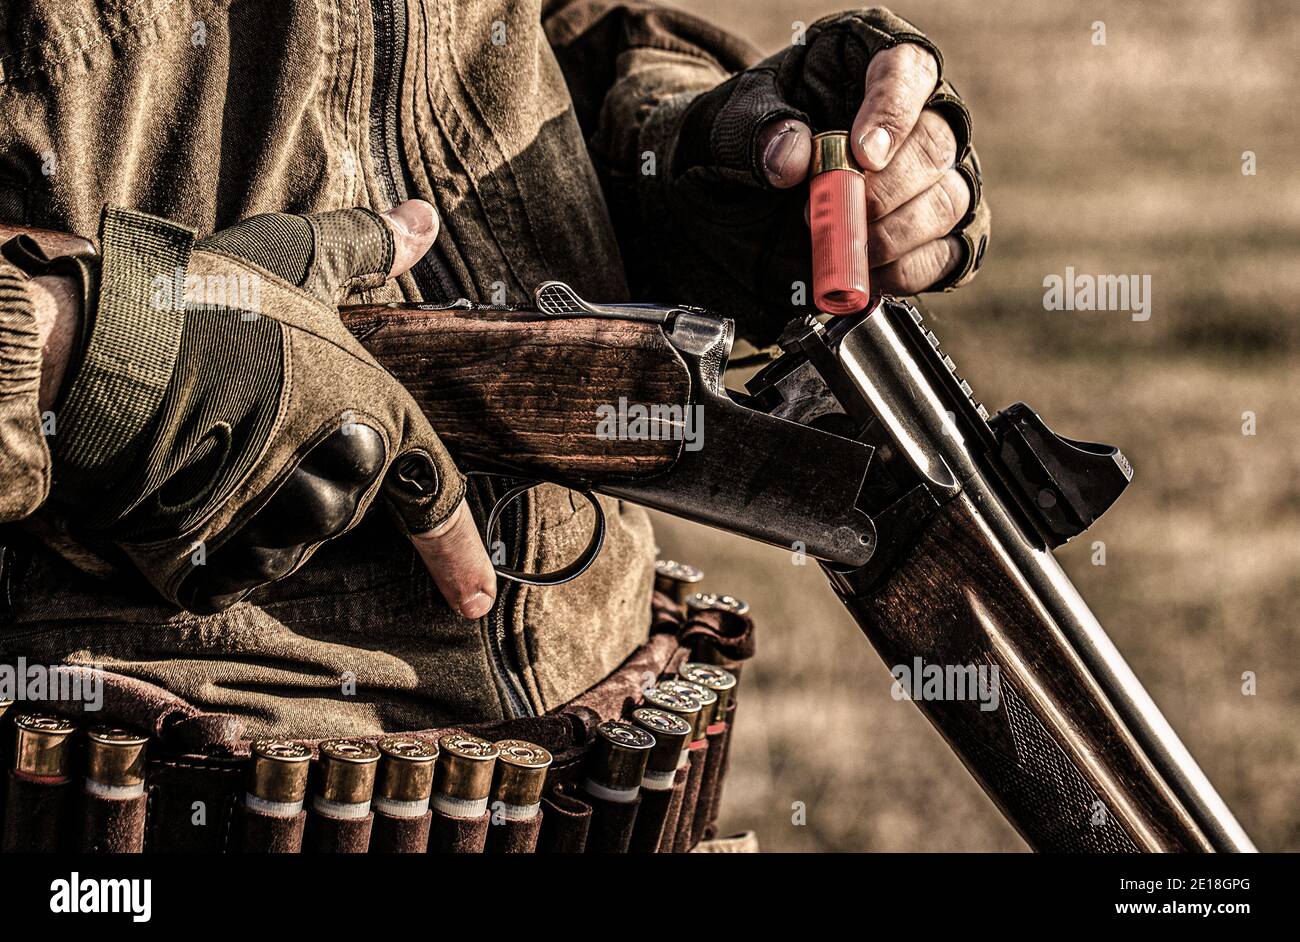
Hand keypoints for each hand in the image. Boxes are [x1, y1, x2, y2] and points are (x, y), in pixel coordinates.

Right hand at [30, 200, 495, 616]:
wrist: (102, 346)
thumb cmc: (203, 301)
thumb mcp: (294, 257)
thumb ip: (365, 248)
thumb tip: (424, 219)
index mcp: (375, 412)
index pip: (431, 493)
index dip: (456, 554)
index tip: (475, 603)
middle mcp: (340, 473)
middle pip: (339, 509)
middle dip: (302, 480)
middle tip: (247, 425)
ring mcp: (275, 520)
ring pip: (284, 545)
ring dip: (255, 513)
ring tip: (210, 449)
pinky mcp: (208, 561)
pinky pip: (227, 575)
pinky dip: (209, 549)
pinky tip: (184, 499)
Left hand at [657, 8, 987, 339]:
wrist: (735, 195)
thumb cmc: (746, 141)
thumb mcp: (729, 122)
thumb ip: (755, 130)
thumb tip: (792, 159)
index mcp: (868, 64)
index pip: (906, 70)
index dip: (893, 113)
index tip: (862, 155)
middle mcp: (917, 114)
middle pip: (936, 144)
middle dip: (883, 190)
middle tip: (830, 213)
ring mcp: (933, 176)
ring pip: (948, 201)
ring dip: (895, 234)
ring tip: (842, 248)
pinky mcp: (936, 231)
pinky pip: (946, 254)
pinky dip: (908, 272)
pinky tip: (866, 274)